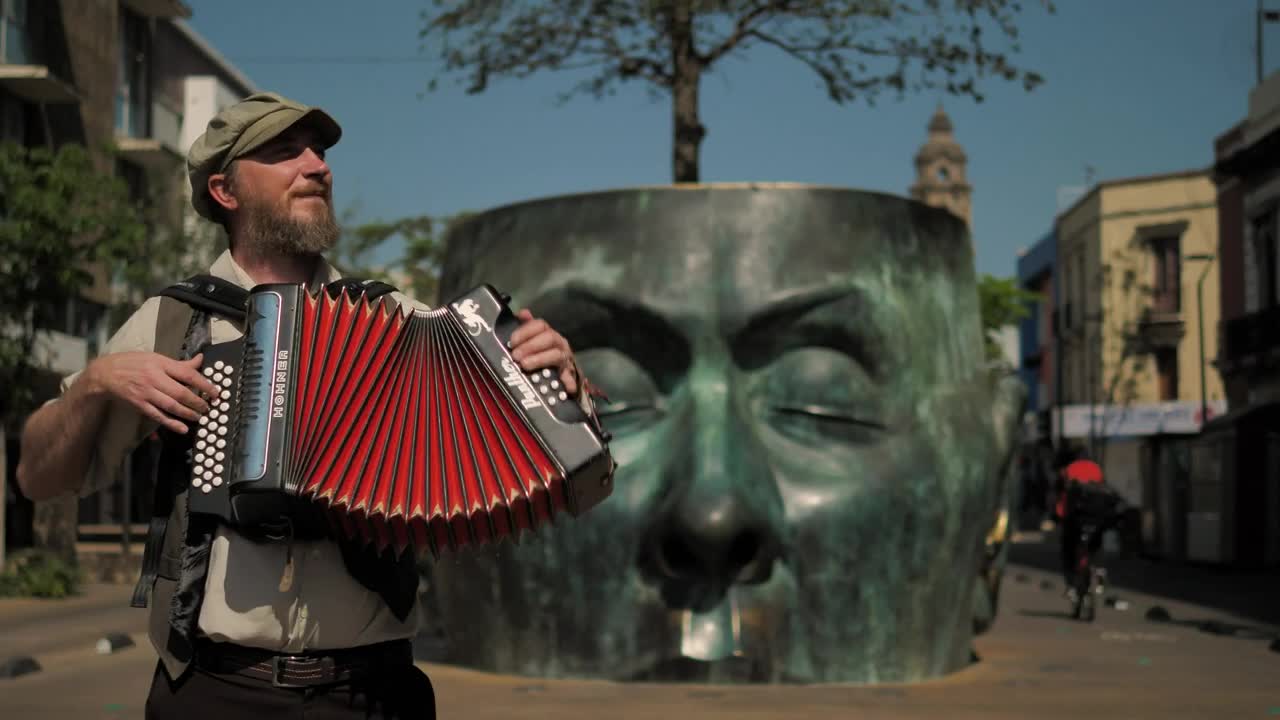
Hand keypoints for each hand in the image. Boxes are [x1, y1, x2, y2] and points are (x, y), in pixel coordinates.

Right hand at [86, 352, 220, 433]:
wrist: (105, 373)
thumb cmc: (134, 363)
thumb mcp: (156, 358)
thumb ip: (179, 363)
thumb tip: (200, 359)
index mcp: (161, 364)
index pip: (187, 374)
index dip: (204, 384)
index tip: (215, 392)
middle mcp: (154, 378)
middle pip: (181, 392)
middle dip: (198, 402)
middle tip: (209, 408)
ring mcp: (146, 392)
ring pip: (171, 405)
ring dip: (188, 413)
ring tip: (200, 417)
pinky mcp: (139, 404)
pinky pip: (158, 415)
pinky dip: (171, 423)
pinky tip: (182, 429)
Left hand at [508, 309, 578, 395]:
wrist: (562, 369)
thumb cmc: (543, 352)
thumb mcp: (533, 338)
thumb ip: (526, 326)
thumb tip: (522, 313)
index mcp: (548, 332)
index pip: (539, 325)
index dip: (525, 331)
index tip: (512, 341)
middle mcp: (558, 343)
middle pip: (549, 338)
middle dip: (530, 345)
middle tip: (515, 355)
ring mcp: (565, 358)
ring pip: (556, 355)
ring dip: (539, 359)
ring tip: (525, 365)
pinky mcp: (568, 374)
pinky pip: (570, 377)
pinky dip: (568, 381)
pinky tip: (564, 386)